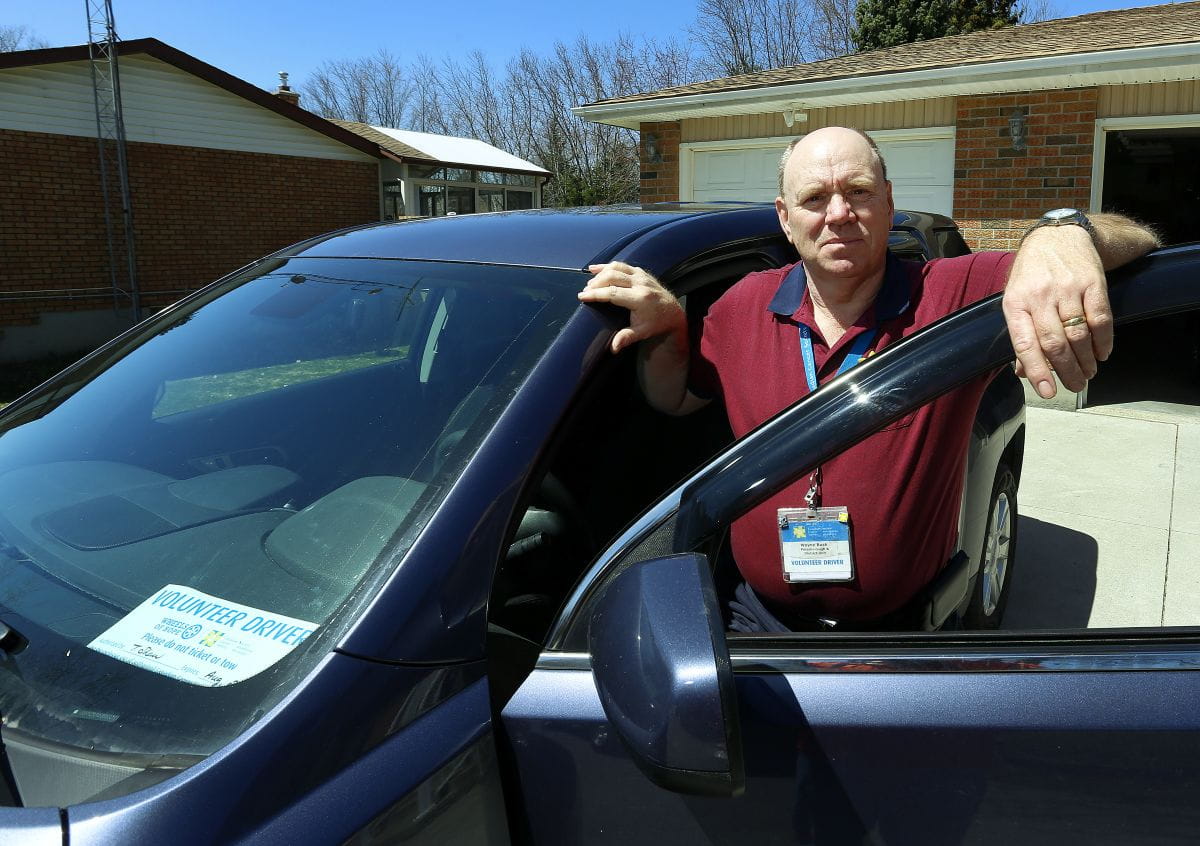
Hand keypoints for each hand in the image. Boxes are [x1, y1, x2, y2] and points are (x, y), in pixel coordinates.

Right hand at [579, 262, 686, 353]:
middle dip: (596, 283)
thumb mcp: (642, 332)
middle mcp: (641, 284)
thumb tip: (613, 348)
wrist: (673, 313)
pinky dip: (608, 266)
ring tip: (589, 282)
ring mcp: (642, 276)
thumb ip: (626, 338)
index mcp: (640, 299)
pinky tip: (596, 269)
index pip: (612, 293)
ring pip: (617, 268)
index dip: (596, 294)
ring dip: (601, 273)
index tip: (582, 296)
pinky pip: (622, 265)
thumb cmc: (656, 323)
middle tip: (585, 291)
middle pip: (612, 277)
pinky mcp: (641, 272)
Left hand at [1002, 226, 1111, 397]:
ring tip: (1088, 373)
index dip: (1037, 370)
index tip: (1047, 391)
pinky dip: (1104, 341)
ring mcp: (1067, 288)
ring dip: (1086, 360)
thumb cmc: (1032, 273)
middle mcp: (1040, 296)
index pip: (1024, 344)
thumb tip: (1022, 372)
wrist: (1058, 235)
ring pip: (1079, 335)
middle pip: (1055, 343)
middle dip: (1067, 371)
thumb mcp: (1016, 299)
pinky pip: (1100, 318)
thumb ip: (1021, 335)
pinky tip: (1102, 353)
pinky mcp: (1092, 282)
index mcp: (1015, 303)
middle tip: (1075, 385)